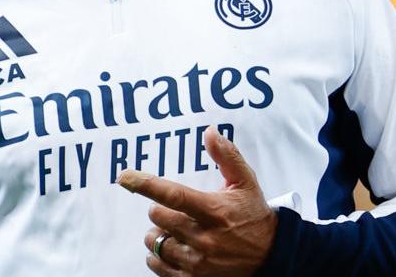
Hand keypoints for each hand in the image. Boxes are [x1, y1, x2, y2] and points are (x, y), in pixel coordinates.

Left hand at [118, 129, 278, 275]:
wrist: (270, 256)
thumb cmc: (254, 215)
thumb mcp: (245, 182)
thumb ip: (227, 156)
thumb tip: (210, 132)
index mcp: (216, 211)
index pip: (174, 195)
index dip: (146, 184)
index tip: (125, 177)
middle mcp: (204, 238)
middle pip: (160, 218)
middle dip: (160, 210)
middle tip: (174, 209)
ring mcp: (197, 261)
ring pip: (156, 242)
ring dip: (158, 232)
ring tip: (174, 228)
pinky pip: (158, 265)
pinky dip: (158, 255)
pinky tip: (172, 247)